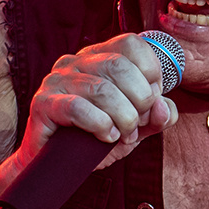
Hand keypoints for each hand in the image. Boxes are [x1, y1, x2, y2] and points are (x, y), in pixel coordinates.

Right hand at [23, 33, 178, 169]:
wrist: (57, 165)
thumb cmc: (96, 138)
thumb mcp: (136, 127)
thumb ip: (156, 116)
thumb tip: (164, 107)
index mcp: (98, 57)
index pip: (131, 44)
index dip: (151, 71)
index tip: (152, 99)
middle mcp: (76, 62)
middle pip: (119, 66)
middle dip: (140, 99)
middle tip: (138, 123)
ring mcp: (57, 80)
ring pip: (102, 89)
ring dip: (123, 118)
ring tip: (123, 134)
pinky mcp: (43, 103)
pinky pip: (79, 108)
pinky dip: (101, 125)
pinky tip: (106, 136)